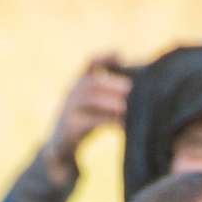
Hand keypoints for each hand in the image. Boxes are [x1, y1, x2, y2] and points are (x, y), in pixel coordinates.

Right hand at [43, 54, 130, 184]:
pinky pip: (90, 121)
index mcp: (79, 83)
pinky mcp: (70, 126)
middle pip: (92, 82)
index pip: (90, 63)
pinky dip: (108, 121)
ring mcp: (69, 108)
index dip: (103, 57)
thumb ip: (111, 98)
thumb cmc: (84, 123)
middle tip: (131, 88)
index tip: (120, 54)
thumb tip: (140, 95)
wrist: (61, 147)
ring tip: (126, 106)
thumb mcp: (96, 107)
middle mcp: (72, 92)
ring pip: (90, 99)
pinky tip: (122, 125)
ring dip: (109, 101)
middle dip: (111, 83)